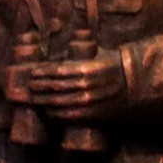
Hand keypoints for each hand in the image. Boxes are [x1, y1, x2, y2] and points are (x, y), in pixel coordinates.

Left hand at [14, 53, 128, 116]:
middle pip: (55, 87)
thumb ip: (78, 52)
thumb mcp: (97, 53)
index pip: (58, 71)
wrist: (134, 83)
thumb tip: (57, 47)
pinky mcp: (93, 113)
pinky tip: (48, 111)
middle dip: (39, 87)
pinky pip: (70, 115)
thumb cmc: (114, 64)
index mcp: (87, 68)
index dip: (42, 73)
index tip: (31, 73)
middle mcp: (86, 85)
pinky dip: (56, 114)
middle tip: (27, 87)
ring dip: (43, 101)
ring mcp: (89, 101)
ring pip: (60, 102)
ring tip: (33, 99)